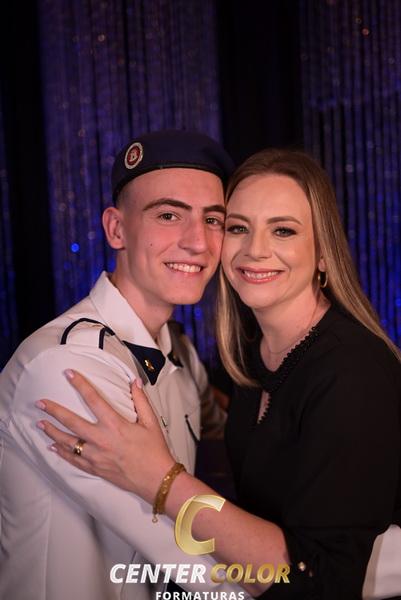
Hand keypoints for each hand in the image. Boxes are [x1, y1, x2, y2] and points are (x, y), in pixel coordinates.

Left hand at [36, 370, 174, 501]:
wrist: (156, 479)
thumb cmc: (155, 450)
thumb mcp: (151, 422)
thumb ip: (140, 400)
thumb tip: (134, 382)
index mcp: (115, 425)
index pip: (93, 400)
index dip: (80, 385)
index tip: (69, 374)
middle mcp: (101, 440)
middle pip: (71, 422)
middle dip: (54, 411)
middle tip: (40, 403)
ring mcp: (96, 456)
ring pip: (68, 442)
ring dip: (52, 432)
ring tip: (39, 423)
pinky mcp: (95, 469)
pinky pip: (73, 460)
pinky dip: (61, 452)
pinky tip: (52, 446)